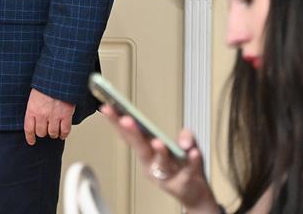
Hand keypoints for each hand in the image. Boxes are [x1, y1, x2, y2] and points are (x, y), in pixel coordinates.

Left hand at [24, 88, 74, 144]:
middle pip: (41, 133)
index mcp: (32, 110)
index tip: (31, 141)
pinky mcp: (66, 116)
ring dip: (53, 134)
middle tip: (45, 130)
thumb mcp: (34, 96)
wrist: (58, 78)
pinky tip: (62, 134)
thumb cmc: (45, 84)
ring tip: (54, 131)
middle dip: (43, 132)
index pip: (29, 129)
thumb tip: (33, 117)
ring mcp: (54, 116)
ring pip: (52, 133)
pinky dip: (64, 134)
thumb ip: (33, 108)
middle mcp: (42, 115)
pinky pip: (65, 131)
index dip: (30, 137)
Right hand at [100, 105, 220, 213]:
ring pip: (161, 162)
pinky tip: (193, 152)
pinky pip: (189, 170)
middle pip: (141, 146)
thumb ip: (186, 136)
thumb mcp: (185, 145)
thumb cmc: (183, 167)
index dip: (117, 121)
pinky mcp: (185, 181)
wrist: (195, 194)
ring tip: (158, 142)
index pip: (129, 134)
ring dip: (159, 152)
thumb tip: (184, 141)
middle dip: (133, 133)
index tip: (107, 107)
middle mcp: (152, 162)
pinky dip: (192, 161)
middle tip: (125, 120)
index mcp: (147, 150)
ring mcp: (167, 173)